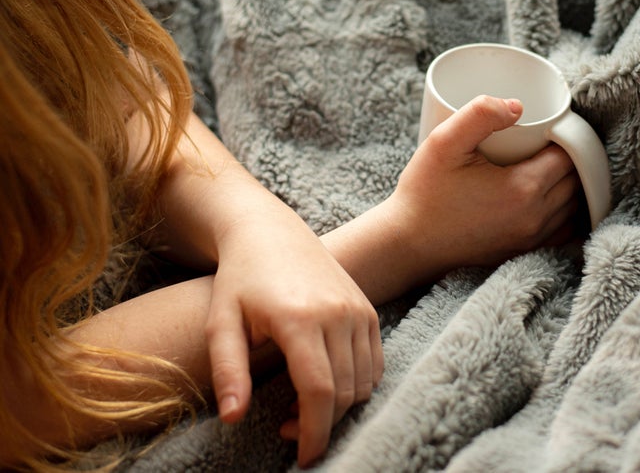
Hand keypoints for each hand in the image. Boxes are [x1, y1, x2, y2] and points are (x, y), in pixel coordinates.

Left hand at [203, 204, 382, 466]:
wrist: (270, 232)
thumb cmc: (239, 279)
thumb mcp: (221, 323)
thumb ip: (228, 371)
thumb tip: (234, 419)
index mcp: (299, 319)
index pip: (319, 391)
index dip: (313, 432)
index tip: (303, 457)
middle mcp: (337, 313)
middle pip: (344, 393)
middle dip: (321, 424)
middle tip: (287, 429)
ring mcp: (358, 310)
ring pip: (364, 382)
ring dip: (339, 406)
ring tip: (303, 405)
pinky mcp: (368, 309)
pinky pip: (375, 363)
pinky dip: (357, 384)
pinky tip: (327, 384)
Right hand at [387, 95, 579, 270]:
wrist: (408, 244)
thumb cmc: (424, 194)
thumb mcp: (444, 143)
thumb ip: (479, 114)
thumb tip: (517, 106)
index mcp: (523, 189)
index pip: (569, 155)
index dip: (565, 135)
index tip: (550, 125)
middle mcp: (535, 218)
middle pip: (575, 180)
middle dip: (569, 157)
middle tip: (548, 139)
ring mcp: (531, 239)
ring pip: (573, 205)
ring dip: (568, 183)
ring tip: (548, 163)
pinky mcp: (523, 251)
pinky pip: (562, 230)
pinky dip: (564, 211)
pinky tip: (548, 195)